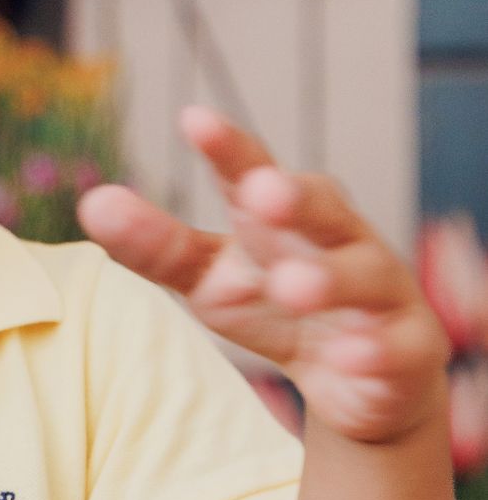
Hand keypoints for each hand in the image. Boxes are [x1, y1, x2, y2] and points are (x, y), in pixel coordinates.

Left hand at [77, 105, 451, 443]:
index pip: (255, 171)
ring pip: (364, 274)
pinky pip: (394, 347)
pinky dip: (372, 351)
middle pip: (323, 207)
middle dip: (295, 197)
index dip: (228, 148)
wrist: (362, 380)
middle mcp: (338, 240)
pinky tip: (348, 358)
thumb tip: (92, 202)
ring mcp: (380, 293)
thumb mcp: (210, 279)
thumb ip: (158, 245)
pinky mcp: (408, 350)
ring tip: (290, 287)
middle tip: (259, 191)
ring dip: (328, 280)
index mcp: (284, 214)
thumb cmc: (276, 307)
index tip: (191, 119)